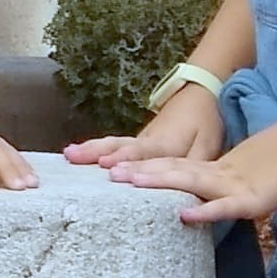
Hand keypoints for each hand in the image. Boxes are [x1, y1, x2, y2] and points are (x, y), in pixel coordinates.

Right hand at [65, 84, 223, 168]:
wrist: (196, 94)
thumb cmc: (203, 122)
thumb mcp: (209, 145)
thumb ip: (195, 164)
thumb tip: (184, 182)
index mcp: (166, 143)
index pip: (142, 153)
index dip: (125, 159)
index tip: (106, 165)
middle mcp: (146, 141)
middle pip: (118, 147)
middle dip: (96, 153)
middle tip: (73, 157)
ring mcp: (137, 139)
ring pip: (110, 143)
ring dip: (89, 148)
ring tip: (68, 154)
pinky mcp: (133, 140)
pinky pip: (110, 143)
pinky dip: (91, 147)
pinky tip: (74, 152)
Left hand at [107, 115, 276, 224]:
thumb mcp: (239, 176)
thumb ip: (214, 186)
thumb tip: (190, 202)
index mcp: (210, 169)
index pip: (169, 166)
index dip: (139, 165)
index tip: (107, 166)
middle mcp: (214, 173)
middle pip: (169, 170)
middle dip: (135, 171)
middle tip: (101, 172)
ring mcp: (231, 184)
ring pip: (187, 181)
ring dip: (156, 181)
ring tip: (125, 182)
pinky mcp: (251, 199)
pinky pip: (223, 207)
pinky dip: (203, 211)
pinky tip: (181, 214)